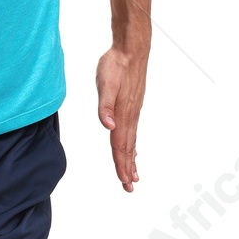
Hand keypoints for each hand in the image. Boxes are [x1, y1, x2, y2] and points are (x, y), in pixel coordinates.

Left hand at [96, 44, 147, 191]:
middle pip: (127, 148)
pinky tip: (133, 150)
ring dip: (132, 160)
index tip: (124, 181)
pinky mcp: (133, 107)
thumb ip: (105, 106)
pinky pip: (132, 132)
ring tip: (134, 176)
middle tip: (129, 187)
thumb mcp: (105, 84)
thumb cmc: (116, 66)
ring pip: (131, 142)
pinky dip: (132, 145)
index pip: (120, 145)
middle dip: (127, 168)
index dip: (121, 164)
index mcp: (122, 115)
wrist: (131, 50)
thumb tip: (108, 126)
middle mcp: (130, 117)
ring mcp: (133, 113)